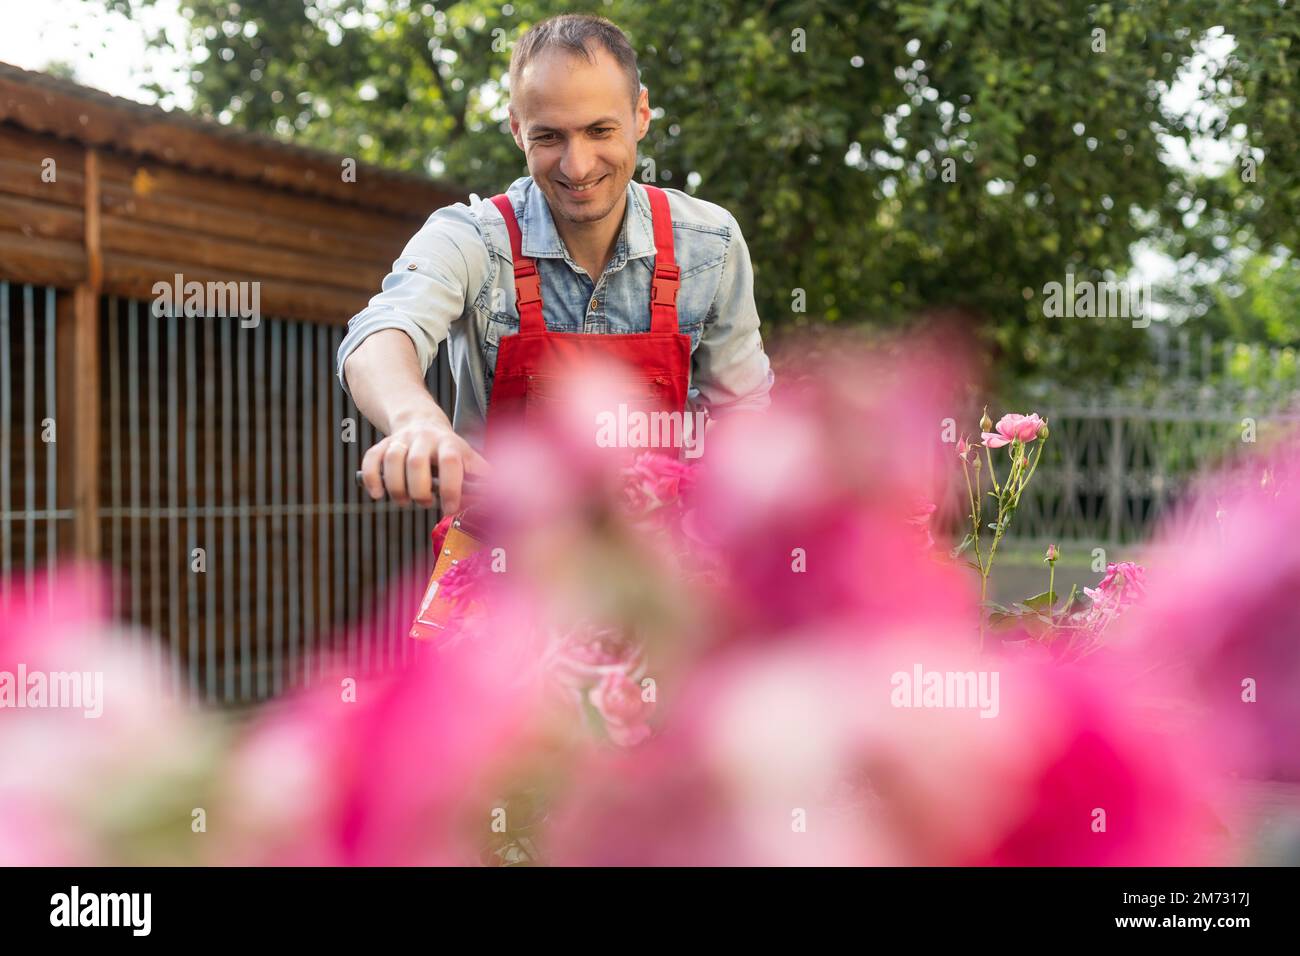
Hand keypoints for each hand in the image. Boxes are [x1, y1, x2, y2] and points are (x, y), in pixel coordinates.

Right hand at [360, 419, 490, 513]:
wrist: (421, 422)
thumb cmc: (449, 450)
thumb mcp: (468, 457)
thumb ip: (482, 476)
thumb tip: (502, 497)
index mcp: (450, 444)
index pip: (450, 462)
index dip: (450, 488)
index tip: (449, 508)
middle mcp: (424, 439)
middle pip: (416, 462)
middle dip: (419, 491)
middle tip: (424, 503)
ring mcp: (402, 440)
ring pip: (392, 460)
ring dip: (396, 488)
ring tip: (404, 502)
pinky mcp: (383, 444)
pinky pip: (371, 459)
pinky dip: (372, 478)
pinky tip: (378, 494)